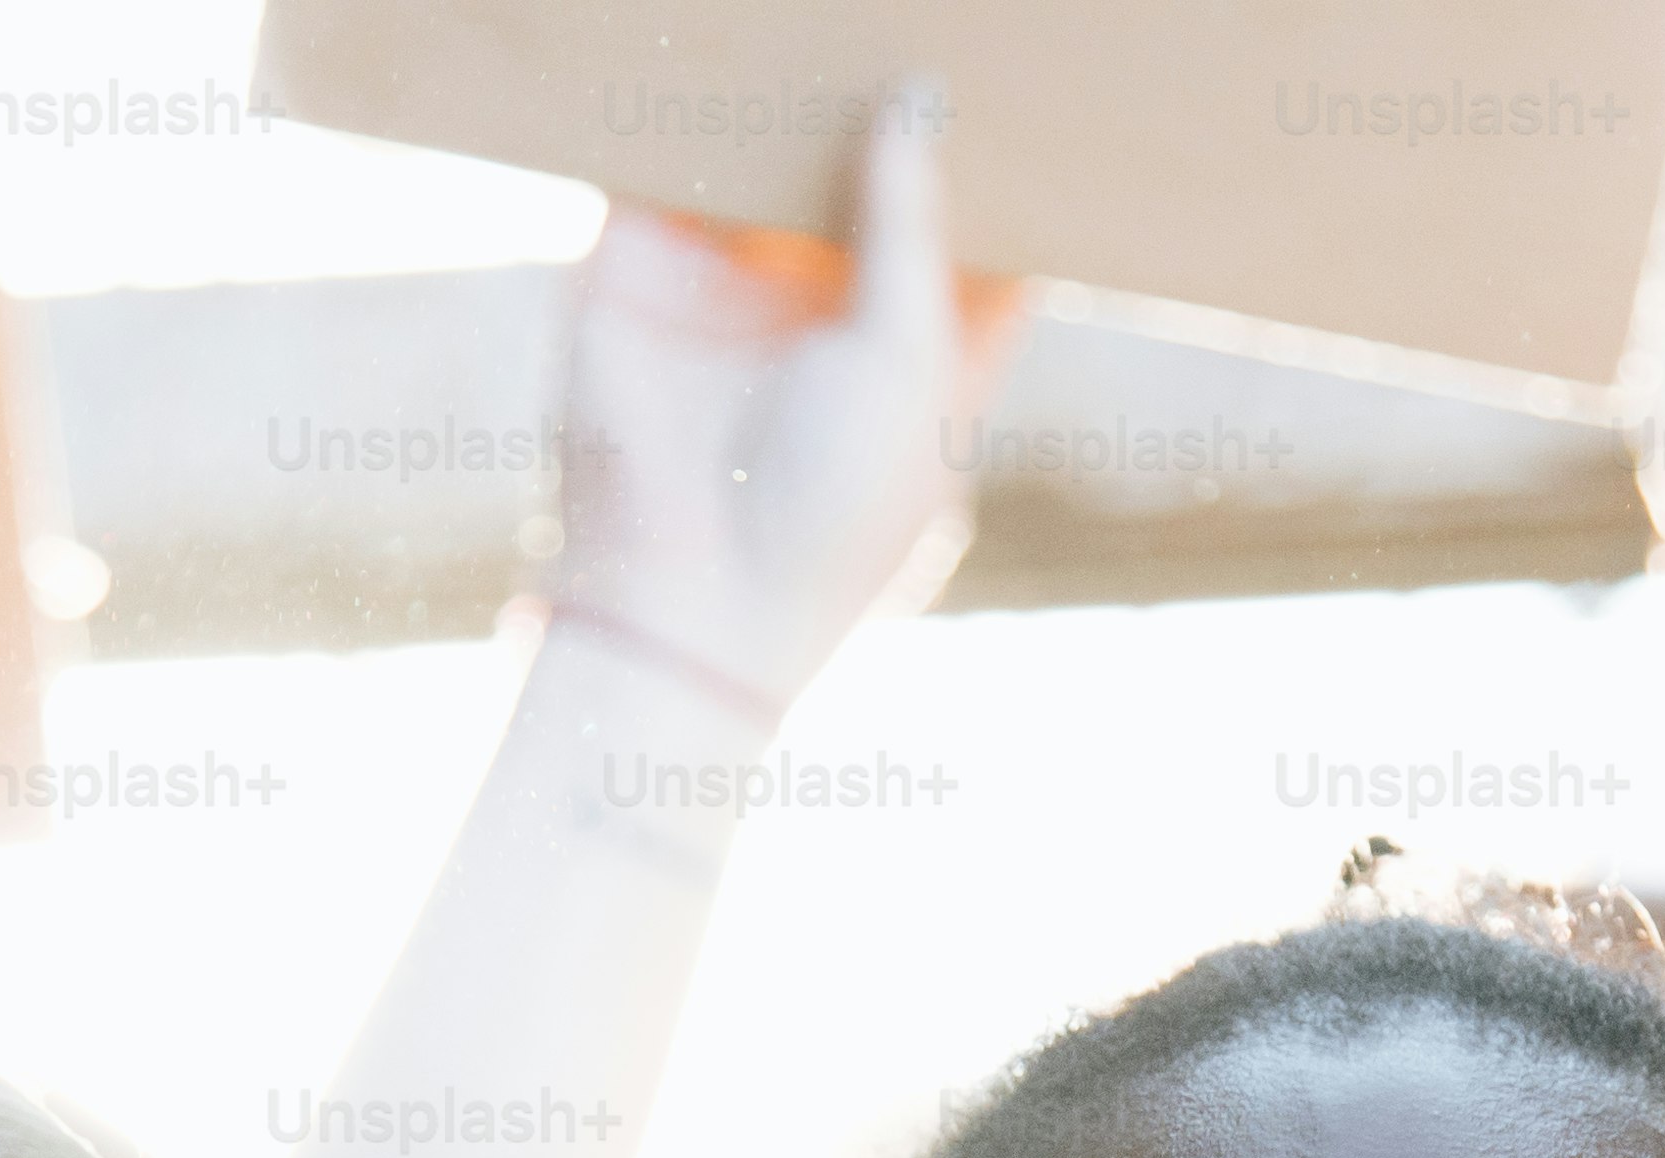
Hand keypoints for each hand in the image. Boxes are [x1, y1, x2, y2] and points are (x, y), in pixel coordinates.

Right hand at [549, 83, 1029, 725]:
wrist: (679, 592)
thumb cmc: (832, 504)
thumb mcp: (910, 357)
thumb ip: (913, 221)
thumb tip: (919, 102)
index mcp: (915, 351)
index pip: (965, 241)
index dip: (992, 170)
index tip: (1023, 86)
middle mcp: (825, 311)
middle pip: (867, 175)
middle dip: (892, 106)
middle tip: (929, 25)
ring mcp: (730, 283)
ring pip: (769, 152)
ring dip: (794, 90)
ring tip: (836, 16)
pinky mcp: (642, 260)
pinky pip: (666, 155)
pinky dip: (691, 97)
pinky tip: (735, 40)